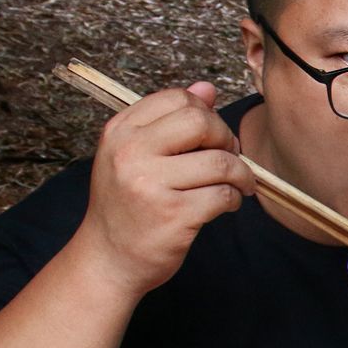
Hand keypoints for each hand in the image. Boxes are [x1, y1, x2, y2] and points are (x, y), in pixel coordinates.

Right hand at [72, 83, 251, 299]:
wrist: (108, 259)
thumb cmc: (127, 205)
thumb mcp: (134, 155)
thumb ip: (169, 120)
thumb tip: (206, 88)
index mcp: (121, 132)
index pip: (178, 98)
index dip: (206, 114)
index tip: (211, 136)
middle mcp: (130, 153)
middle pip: (201, 122)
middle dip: (226, 139)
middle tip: (229, 159)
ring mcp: (150, 185)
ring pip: (220, 162)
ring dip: (240, 174)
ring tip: (236, 185)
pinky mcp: (173, 215)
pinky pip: (223, 195)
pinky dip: (234, 199)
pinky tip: (226, 205)